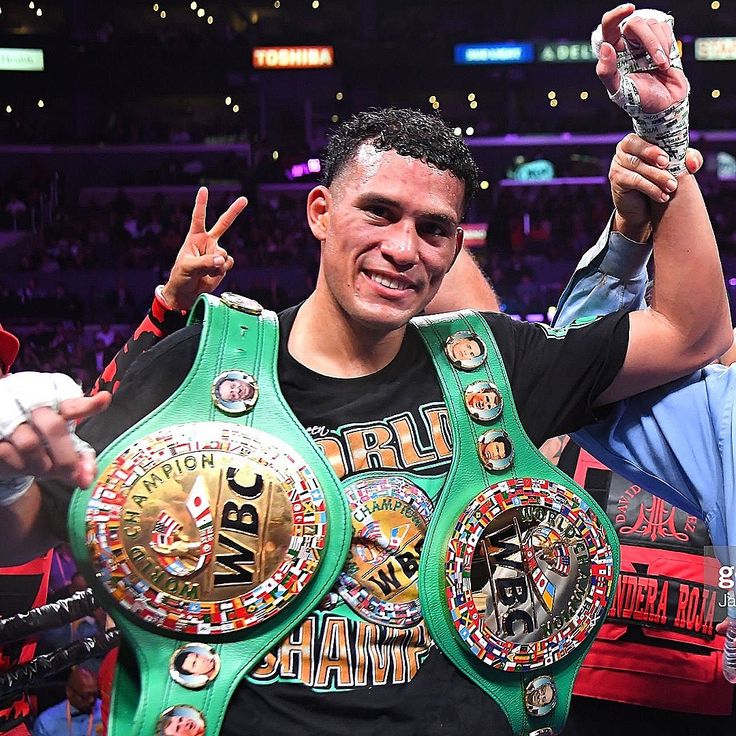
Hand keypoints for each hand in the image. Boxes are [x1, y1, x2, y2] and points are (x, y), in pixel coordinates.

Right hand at [0, 391, 110, 487]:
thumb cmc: (41, 441)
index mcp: (55, 398)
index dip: (88, 404)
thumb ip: (81, 459)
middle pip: (54, 427)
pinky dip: (20, 465)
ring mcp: (9, 414)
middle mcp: (32, 401)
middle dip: (67, 457)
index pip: (72, 402)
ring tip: (44, 468)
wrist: (5, 446)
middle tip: (73, 474)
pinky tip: (22, 464)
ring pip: (30, 444)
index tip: (104, 400)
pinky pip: (8, 453)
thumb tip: (87, 479)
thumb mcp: (64, 446)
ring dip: (41, 464)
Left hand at [160, 186, 246, 310]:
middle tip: (245, 199)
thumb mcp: (188, 267)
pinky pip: (228, 264)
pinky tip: (211, 276)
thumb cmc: (180, 278)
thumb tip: (222, 259)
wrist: (186, 295)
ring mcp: (216, 254)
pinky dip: (221, 271)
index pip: (198, 217)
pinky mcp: (222, 266)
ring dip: (217, 264)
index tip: (204, 189)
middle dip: (234, 211)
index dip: (201, 203)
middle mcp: (207, 243)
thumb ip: (206, 262)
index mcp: (194, 238)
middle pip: (223, 224)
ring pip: (225, 253)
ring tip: (205, 271)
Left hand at [596, 4, 687, 112]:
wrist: (664, 105)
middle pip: (635, 23)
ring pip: (652, 24)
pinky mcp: (661, 40)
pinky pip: (665, 28)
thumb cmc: (638, 100)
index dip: (615, 15)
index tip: (629, 8)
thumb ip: (607, 72)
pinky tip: (666, 60)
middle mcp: (627, 44)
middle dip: (649, 41)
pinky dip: (667, 43)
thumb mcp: (619, 90)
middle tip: (658, 61)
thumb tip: (606, 48)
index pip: (608, 26)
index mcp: (612, 54)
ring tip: (662, 65)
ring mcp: (644, 41)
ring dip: (660, 45)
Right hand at [610, 134, 702, 239]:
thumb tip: (693, 164)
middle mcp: (623, 149)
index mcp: (639, 140)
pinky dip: (650, 188)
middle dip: (653, 155)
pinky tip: (662, 196)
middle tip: (667, 166)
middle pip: (638, 148)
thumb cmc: (658, 182)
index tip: (667, 158)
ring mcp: (617, 164)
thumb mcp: (675, 167)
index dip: (655, 144)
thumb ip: (687, 160)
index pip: (644, 134)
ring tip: (672, 187)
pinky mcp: (616, 179)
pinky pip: (634, 180)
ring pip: (637, 165)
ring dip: (657, 176)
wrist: (643, 209)